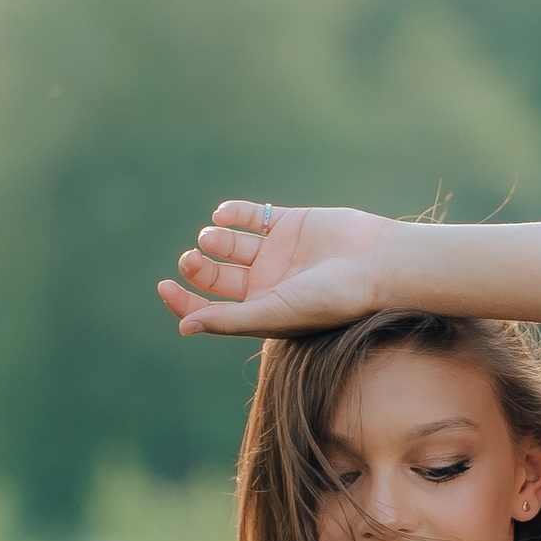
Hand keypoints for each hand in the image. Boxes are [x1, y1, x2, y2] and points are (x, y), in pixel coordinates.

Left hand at [156, 201, 390, 338]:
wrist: (375, 264)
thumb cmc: (330, 299)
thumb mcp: (274, 314)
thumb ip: (229, 320)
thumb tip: (183, 327)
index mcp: (261, 312)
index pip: (212, 310)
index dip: (184, 302)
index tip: (164, 287)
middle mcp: (266, 284)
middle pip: (216, 276)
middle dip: (197, 268)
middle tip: (191, 260)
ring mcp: (276, 252)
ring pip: (229, 243)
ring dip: (214, 239)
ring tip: (213, 238)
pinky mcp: (288, 223)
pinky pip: (250, 215)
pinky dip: (232, 213)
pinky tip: (224, 215)